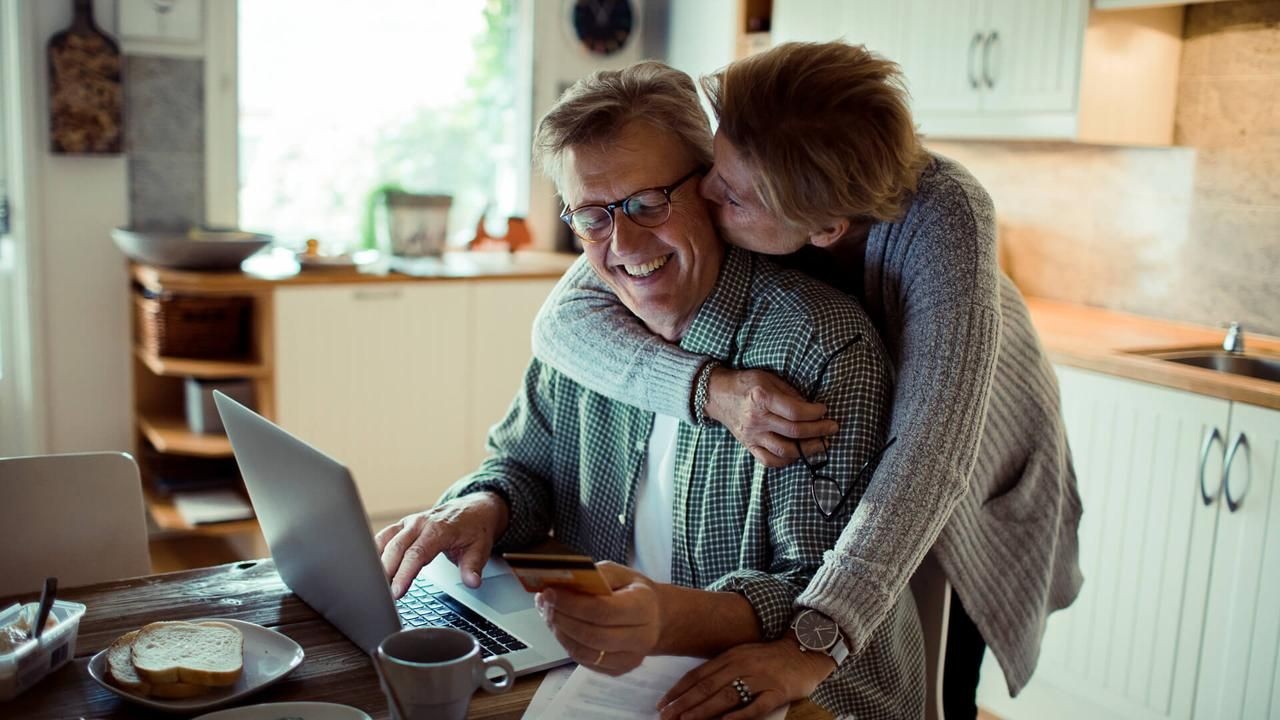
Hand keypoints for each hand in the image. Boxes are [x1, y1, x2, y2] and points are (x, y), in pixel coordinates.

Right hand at [374, 492, 508, 597]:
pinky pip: (384, 537)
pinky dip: (374, 551)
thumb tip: (472, 582)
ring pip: (385, 540)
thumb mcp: (480, 548)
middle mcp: (420, 523)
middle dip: (385, 572)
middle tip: (380, 595)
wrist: (475, 509)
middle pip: (396, 548)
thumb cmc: (475, 528)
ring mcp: (409, 523)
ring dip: (376, 561)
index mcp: (438, 529)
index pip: (417, 553)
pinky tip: (370, 568)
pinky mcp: (403, 526)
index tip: (397, 592)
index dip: (404, 573)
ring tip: (371, 584)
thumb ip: (473, 566)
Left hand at [537, 561, 660, 675]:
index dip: (572, 603)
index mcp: (643, 607)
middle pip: (592, 635)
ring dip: (560, 633)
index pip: (603, 610)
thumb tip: (562, 581)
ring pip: (585, 652)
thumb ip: (594, 576)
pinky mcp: (618, 670)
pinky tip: (560, 628)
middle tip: (544, 603)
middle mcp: (641, 637)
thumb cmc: (632, 591)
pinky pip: (586, 662)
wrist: (655, 618)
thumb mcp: (619, 573)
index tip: (550, 592)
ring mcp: (630, 658)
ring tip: (549, 614)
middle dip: (562, 619)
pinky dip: (567, 644)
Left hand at [657, 635, 835, 719]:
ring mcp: (760, 679)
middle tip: (666, 716)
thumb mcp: (742, 656)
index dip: (679, 690)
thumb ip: (721, 669)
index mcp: (730, 656)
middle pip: (708, 686)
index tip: (662, 703)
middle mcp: (742, 665)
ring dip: (704, 710)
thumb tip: (694, 689)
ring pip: (727, 696)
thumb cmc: (770, 657)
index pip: (699, 674)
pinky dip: (739, 715)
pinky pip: (756, 705)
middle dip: (684, 703)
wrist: (806, 651)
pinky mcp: (777, 692)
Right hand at [704, 368, 837, 466]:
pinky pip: (770, 460)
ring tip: (822, 444)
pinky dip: (787, 460)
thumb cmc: (745, 383)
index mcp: (761, 398)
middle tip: (832, 428)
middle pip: (794, 431)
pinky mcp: (749, 446)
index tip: (824, 410)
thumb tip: (811, 408)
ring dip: (808, 449)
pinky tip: (799, 453)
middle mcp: (756, 419)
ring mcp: (752, 436)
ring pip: (785, 449)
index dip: (814, 413)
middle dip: (818, 431)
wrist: (717, 395)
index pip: (794, 411)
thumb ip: (789, 393)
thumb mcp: (768, 378)